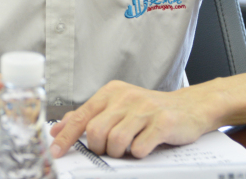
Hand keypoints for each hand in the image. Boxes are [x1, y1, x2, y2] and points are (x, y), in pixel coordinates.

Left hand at [49, 80, 216, 158]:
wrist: (189, 107)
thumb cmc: (149, 110)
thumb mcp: (117, 107)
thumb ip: (89, 116)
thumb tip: (58, 128)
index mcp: (111, 92)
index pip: (81, 116)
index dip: (66, 136)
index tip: (56, 152)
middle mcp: (126, 97)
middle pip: (95, 132)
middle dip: (99, 149)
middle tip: (108, 151)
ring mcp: (145, 109)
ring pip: (115, 141)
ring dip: (118, 153)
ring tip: (127, 150)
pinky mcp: (163, 122)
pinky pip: (139, 147)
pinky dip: (138, 154)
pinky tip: (144, 147)